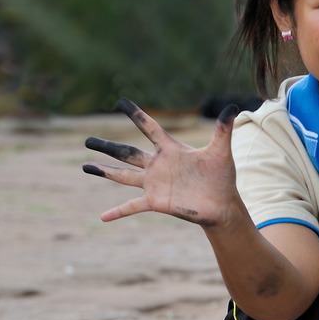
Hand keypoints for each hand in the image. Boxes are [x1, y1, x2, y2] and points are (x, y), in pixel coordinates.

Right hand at [83, 98, 239, 225]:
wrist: (223, 205)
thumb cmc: (222, 178)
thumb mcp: (221, 152)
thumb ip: (223, 129)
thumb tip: (234, 105)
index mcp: (171, 150)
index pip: (150, 128)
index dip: (136, 115)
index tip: (121, 102)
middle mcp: (158, 165)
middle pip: (127, 152)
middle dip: (107, 146)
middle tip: (87, 140)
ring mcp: (155, 184)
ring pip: (123, 175)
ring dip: (105, 171)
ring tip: (85, 165)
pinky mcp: (156, 201)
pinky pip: (132, 207)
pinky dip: (118, 212)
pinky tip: (102, 217)